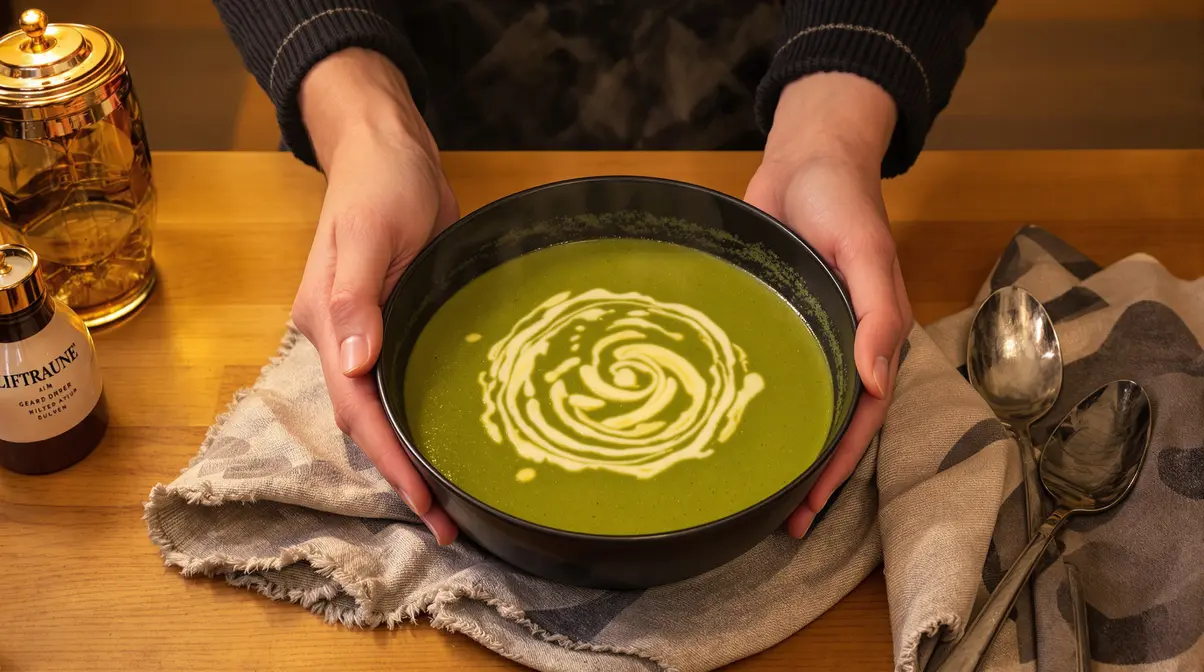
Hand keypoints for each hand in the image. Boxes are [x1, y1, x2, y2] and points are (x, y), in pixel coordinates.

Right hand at [294, 49, 459, 543]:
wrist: (391, 152)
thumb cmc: (378, 185)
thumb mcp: (370, 234)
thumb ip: (357, 298)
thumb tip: (354, 363)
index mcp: (327, 325)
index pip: (357, 409)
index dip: (391, 458)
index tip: (426, 501)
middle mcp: (344, 342)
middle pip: (369, 423)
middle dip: (404, 476)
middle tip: (450, 524)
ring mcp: (371, 337)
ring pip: (387, 410)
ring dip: (415, 456)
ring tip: (455, 502)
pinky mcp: (400, 326)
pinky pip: (408, 384)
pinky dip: (426, 420)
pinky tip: (454, 442)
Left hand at [745, 73, 913, 537]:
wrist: (804, 156)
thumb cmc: (841, 200)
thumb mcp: (865, 252)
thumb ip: (877, 314)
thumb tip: (877, 381)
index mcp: (870, 337)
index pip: (860, 416)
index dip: (838, 465)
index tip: (810, 508)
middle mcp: (839, 344)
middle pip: (829, 422)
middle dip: (809, 475)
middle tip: (778, 523)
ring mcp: (804, 333)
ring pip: (797, 403)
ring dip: (783, 447)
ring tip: (753, 493)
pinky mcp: (772, 318)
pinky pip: (767, 369)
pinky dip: (757, 402)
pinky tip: (726, 423)